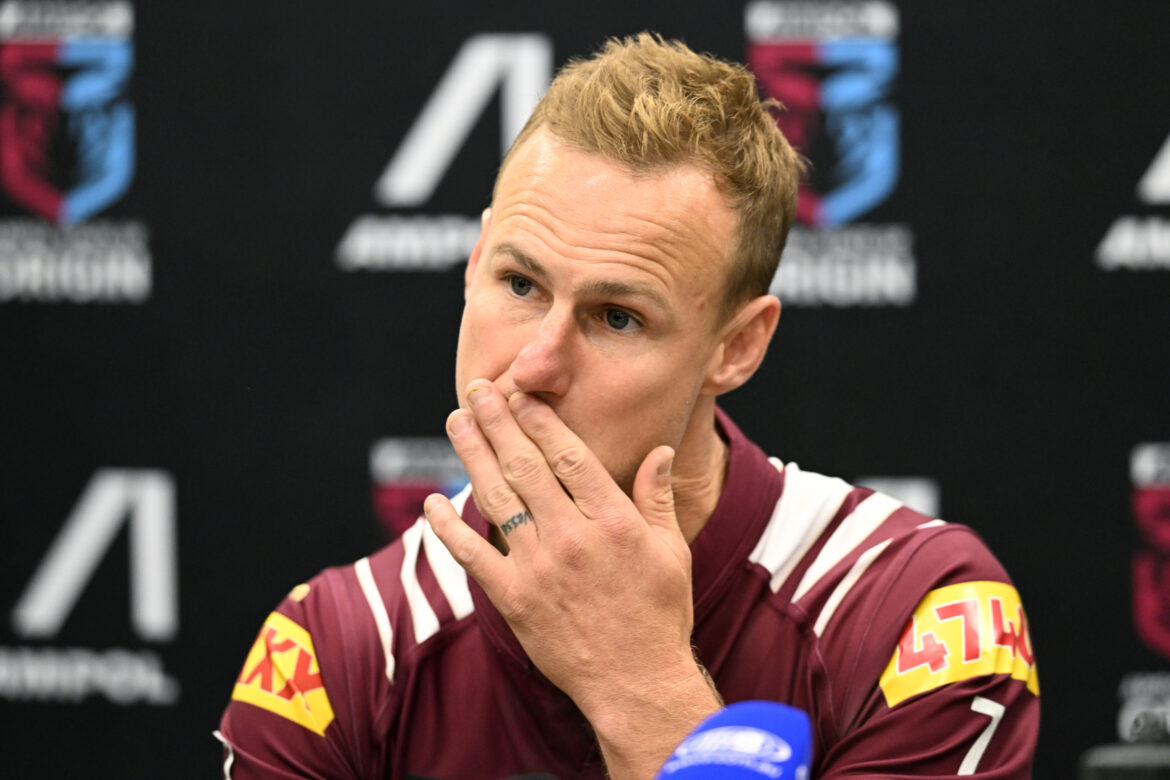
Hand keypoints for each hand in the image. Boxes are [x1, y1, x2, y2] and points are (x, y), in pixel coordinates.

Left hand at [425, 380, 719, 777]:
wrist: (636, 682)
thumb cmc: (660, 615)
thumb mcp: (672, 551)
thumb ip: (657, 497)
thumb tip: (659, 450)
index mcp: (614, 520)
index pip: (569, 455)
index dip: (540, 420)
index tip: (522, 394)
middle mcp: (573, 538)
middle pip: (526, 466)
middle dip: (498, 422)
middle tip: (478, 391)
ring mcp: (539, 569)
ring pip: (497, 499)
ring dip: (473, 455)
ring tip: (457, 422)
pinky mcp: (514, 600)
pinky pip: (474, 556)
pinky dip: (449, 528)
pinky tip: (433, 502)